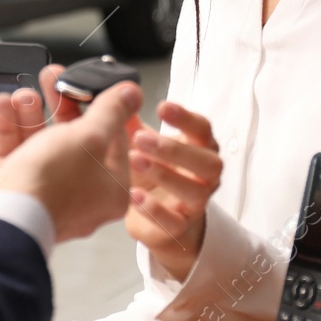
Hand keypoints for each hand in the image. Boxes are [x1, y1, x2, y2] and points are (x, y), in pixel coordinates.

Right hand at [0, 64, 143, 243]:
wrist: (1, 219)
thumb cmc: (51, 187)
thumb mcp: (90, 137)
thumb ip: (110, 111)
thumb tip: (131, 94)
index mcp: (110, 188)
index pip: (114, 139)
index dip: (101, 106)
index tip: (89, 85)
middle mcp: (80, 193)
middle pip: (75, 138)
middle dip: (61, 103)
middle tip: (54, 79)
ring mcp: (47, 192)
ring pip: (42, 143)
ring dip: (32, 114)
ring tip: (24, 94)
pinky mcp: (17, 190)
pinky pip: (15, 153)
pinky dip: (10, 128)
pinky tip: (4, 107)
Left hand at [125, 100, 222, 279]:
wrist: (160, 218)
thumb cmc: (153, 171)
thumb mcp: (140, 143)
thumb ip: (128, 120)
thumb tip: (112, 94)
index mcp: (198, 148)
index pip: (203, 129)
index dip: (186, 118)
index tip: (161, 107)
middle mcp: (204, 176)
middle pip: (208, 161)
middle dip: (174, 148)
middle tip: (140, 138)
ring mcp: (195, 203)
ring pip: (196, 191)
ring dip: (165, 175)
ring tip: (135, 161)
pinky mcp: (179, 227)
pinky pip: (174, 221)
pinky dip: (154, 208)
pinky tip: (133, 195)